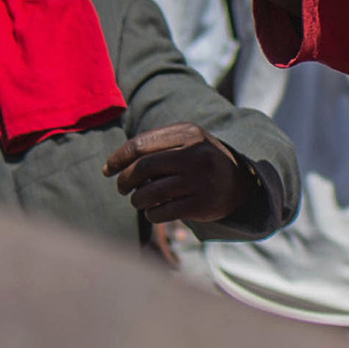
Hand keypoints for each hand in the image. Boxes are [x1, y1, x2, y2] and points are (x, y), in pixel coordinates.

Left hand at [106, 122, 255, 225]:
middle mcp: (195, 154)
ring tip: (138, 201)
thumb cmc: (200, 161)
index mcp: (188, 133)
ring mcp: (199, 180)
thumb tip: (114, 165)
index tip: (108, 170)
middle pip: (143, 168)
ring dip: (137, 200)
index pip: (140, 145)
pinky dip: (151, 214)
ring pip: (150, 193)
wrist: (240, 183)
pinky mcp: (201, 204)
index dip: (118, 158)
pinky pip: (162, 212)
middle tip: (121, 187)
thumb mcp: (185, 141)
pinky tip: (153, 212)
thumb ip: (155, 146)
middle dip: (124, 180)